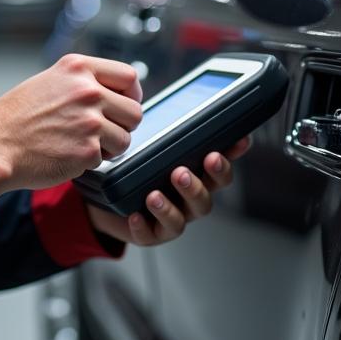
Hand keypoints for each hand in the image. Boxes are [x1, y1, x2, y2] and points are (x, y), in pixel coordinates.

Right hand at [0, 54, 142, 197]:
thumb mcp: (49, 81)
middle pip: (134, 110)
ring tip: (84, 144)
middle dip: (122, 125)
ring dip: (110, 146)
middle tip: (103, 131)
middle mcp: (87, 90)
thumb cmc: (16, 116)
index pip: (129, 75)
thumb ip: (82, 81)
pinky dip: (92, 160)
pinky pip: (107, 158)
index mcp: (77, 68)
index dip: (132, 93)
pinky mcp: (88, 150)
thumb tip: (112, 91)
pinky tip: (70, 153)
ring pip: (125, 138)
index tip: (124, 103)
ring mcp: (90, 120)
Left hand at [86, 137, 251, 246]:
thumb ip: (175, 134)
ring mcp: (171, 219)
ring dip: (169, 207)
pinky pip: (150, 234)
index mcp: (196, 177)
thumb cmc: (142, 168)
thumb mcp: (157, 147)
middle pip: (205, 198)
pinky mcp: (150, 234)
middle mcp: (189, 200)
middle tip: (181, 172)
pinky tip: (135, 216)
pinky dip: (143, 226)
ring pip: (180, 219)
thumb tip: (185, 105)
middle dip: (196, 185)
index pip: (219, 171)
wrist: (113, 200)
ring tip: (154, 195)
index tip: (228, 147)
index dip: (227, 161)